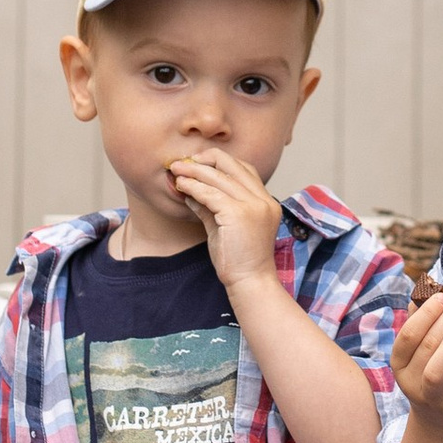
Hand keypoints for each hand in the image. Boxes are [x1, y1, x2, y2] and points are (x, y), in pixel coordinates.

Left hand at [166, 147, 284, 287]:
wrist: (250, 282)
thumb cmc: (239, 260)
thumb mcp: (225, 227)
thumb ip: (211, 207)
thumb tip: (191, 192)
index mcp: (266, 201)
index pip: (244, 169)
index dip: (218, 162)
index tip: (197, 164)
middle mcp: (263, 200)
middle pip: (233, 165)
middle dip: (204, 160)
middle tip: (182, 163)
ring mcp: (253, 206)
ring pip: (219, 177)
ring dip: (194, 172)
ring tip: (176, 172)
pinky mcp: (238, 214)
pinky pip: (211, 193)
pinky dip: (194, 187)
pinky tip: (182, 187)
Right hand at [392, 286, 442, 431]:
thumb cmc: (432, 372)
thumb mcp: (422, 350)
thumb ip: (421, 321)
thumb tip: (423, 288)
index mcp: (399, 363)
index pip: (407, 336)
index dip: (425, 314)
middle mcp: (410, 381)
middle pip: (425, 346)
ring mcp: (432, 397)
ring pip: (435, 371)